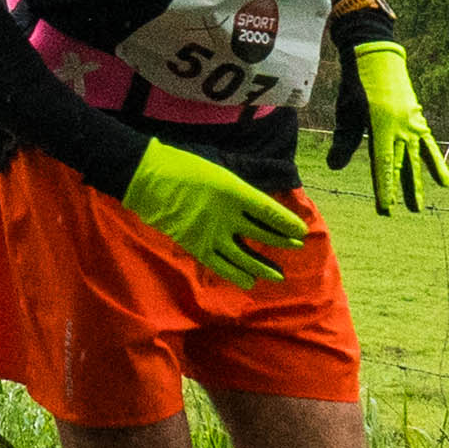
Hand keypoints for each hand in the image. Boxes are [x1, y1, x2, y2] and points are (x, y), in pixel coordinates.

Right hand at [113, 140, 321, 287]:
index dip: (287, 223)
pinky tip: (248, 280)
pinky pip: (221, 266)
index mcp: (234, 191)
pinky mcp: (196, 246)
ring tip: (278, 274)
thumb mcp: (219, 170)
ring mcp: (211, 234)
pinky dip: (236, 275)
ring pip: (245, 257)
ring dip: (263, 266)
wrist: (147, 178)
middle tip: (296, 246)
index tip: (301, 230)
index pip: (269, 211)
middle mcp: (227, 215)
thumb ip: (239, 190)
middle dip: (282, 241)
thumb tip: (258, 205)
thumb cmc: (183, 167)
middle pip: (262, 234)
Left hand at [346, 41, 448, 216]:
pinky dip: (434, 162)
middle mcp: (401, 126)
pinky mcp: (417, 118)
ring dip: (419, 183)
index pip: (383, 164)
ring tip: (419, 206)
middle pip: (402, 165)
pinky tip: (443, 180)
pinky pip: (427, 145)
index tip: (386, 209)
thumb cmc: (357, 83)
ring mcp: (412, 122)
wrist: (376, 55)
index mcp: (381, 125)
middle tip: (405, 213)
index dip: (385, 188)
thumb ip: (344, 140)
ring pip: (416, 159)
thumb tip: (334, 167)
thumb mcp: (347, 111)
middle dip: (402, 191)